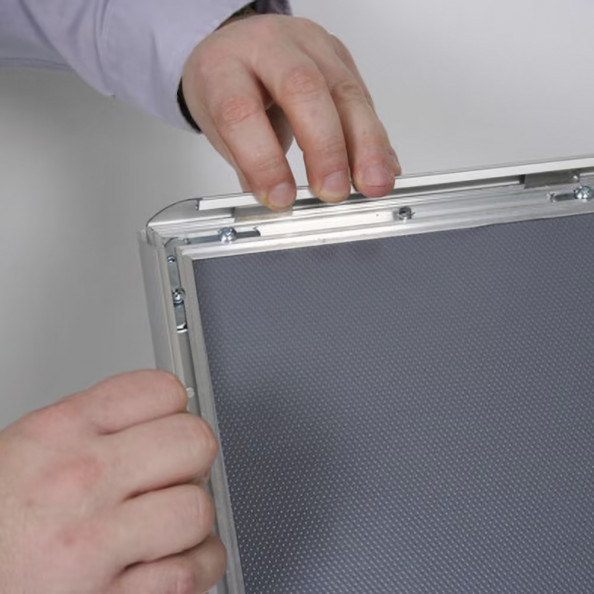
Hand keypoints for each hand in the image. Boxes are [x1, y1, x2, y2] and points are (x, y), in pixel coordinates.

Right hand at [0, 370, 224, 593]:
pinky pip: (190, 572)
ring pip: (197, 508)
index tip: (170, 426)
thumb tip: (151, 421)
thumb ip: (88, 430)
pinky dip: (196, 567)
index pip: (161, 391)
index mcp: (58, 434)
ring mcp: (95, 543)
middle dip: (193, 459)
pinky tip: (173, 562)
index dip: (175, 409)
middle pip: (193, 442)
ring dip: (194, 520)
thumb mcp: (24, 451)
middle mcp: (80, 481)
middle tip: (176, 475)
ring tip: (172, 526)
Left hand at [182, 14, 400, 209]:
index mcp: (224, 67)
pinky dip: (376, 139)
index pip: (241, 112)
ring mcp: (310, 46)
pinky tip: (383, 166)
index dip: (263, 161)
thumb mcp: (219, 127)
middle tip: (333, 191)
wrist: (241, 46)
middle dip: (325, 148)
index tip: (282, 199)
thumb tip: (279, 205)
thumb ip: (248, 167)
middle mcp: (269, 47)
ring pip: (345, 91)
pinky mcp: (341, 56)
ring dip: (365, 145)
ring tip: (373, 183)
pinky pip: (365, 99)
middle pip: (303, 89)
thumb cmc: (227, 88)